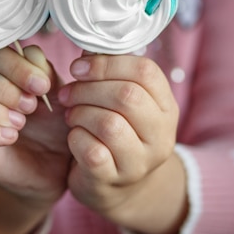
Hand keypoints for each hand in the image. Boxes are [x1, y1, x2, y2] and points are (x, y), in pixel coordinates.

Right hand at [0, 45, 70, 233]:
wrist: (56, 165)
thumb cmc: (52, 124)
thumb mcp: (56, 92)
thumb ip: (42, 69)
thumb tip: (30, 56)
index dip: (14, 65)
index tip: (42, 85)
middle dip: (1, 88)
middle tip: (31, 106)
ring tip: (21, 123)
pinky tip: (11, 137)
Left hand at [58, 53, 186, 233]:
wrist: (115, 186)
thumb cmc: (113, 133)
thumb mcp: (119, 102)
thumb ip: (107, 74)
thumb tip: (88, 47)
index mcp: (165, 107)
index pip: (145, 71)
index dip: (107, 64)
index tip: (78, 67)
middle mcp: (161, 135)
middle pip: (127, 96)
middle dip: (88, 89)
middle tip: (67, 93)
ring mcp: (140, 161)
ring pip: (109, 124)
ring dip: (80, 113)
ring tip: (71, 115)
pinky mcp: (115, 179)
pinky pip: (92, 151)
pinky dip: (75, 138)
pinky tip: (74, 137)